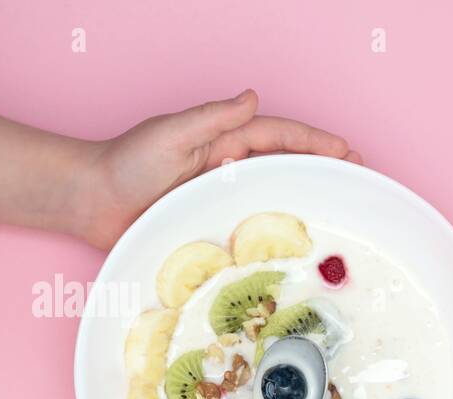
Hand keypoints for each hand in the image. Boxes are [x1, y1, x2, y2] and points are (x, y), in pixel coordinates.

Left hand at [75, 89, 362, 248]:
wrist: (91, 202)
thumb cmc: (125, 163)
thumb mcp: (171, 133)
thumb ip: (213, 118)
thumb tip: (252, 99)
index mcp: (224, 142)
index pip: (280, 137)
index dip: (316, 142)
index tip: (348, 151)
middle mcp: (229, 169)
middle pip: (288, 166)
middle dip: (326, 168)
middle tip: (361, 178)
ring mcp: (224, 198)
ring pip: (276, 196)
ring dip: (311, 199)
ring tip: (344, 209)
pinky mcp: (214, 226)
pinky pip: (253, 228)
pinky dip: (279, 234)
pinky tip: (301, 246)